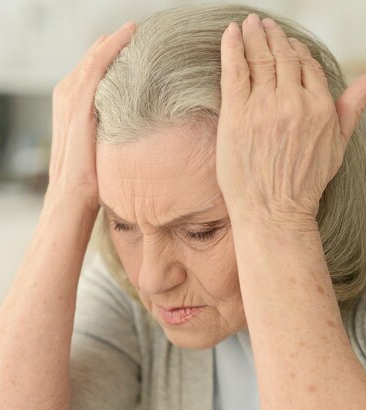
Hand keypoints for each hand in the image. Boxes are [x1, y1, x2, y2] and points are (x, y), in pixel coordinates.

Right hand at [45, 21, 135, 207]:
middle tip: (139, 30)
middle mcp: (66, 95)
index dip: (113, 57)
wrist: (72, 197)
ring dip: (115, 40)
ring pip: (94, 57)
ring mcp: (69, 97)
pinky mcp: (78, 103)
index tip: (136, 46)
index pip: (92, 71)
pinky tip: (128, 35)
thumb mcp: (101, 149)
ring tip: (136, 27)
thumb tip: (135, 131)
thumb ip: (110, 132)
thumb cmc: (88, 182)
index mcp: (71, 105)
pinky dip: (112, 47)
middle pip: (93, 59)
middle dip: (114, 44)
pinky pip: (96, 66)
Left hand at [216, 13, 365, 227]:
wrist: (273, 212)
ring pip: (260, 59)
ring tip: (248, 25)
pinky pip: (235, 70)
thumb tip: (365, 82)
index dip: (295, 50)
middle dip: (271, 36)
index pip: (307, 64)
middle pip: (282, 56)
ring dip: (253, 37)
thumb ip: (350, 110)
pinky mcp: (238, 115)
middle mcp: (294, 101)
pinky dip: (232, 48)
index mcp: (320, 106)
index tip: (286, 43)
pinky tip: (230, 33)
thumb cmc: (303, 185)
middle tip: (261, 24)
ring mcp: (265, 106)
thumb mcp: (336, 147)